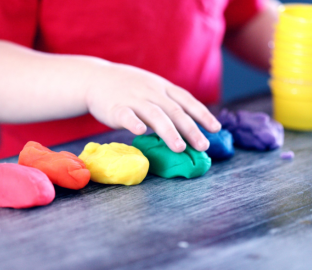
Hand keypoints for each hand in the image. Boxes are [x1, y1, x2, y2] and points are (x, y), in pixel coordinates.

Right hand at [85, 62, 220, 152]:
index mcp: (162, 88)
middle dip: (191, 129)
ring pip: (155, 115)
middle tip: (203, 146)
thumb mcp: (152, 88)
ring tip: (180, 148)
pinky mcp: (115, 107)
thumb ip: (168, 103)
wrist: (95, 78)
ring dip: (169, 132)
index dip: (202, 114)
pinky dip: (134, 123)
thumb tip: (191, 125)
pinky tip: (141, 132)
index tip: (216, 128)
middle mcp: (151, 92)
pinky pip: (126, 115)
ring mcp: (133, 99)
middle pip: (175, 111)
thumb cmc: (128, 87)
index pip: (187, 100)